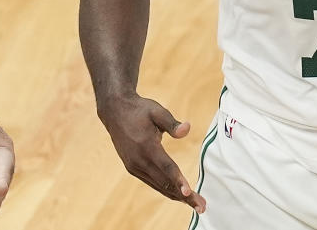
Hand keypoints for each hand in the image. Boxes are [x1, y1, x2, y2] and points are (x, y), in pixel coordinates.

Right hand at [99, 95, 206, 214]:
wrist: (115, 111)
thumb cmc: (139, 110)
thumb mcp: (156, 111)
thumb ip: (172, 122)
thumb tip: (187, 129)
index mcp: (146, 146)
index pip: (166, 167)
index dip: (179, 181)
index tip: (189, 193)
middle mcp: (139, 160)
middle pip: (165, 182)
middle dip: (184, 196)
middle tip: (201, 206)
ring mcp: (134, 166)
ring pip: (158, 185)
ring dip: (177, 196)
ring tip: (195, 204)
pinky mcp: (132, 167)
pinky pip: (152, 182)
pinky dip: (166, 189)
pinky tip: (178, 195)